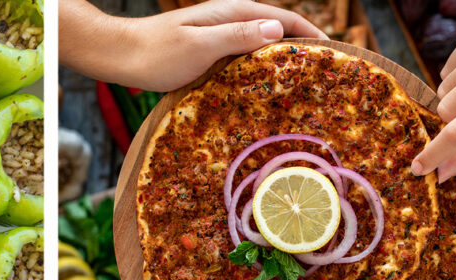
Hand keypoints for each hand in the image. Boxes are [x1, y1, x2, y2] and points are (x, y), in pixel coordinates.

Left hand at [60, 0, 326, 91]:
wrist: (119, 56)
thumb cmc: (156, 52)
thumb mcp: (200, 45)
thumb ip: (237, 36)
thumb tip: (279, 30)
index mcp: (232, 13)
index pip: (285, 18)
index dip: (312, 34)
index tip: (336, 55)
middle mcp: (229, 20)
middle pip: (276, 30)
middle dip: (303, 48)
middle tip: (326, 76)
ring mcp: (218, 37)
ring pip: (261, 46)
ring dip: (282, 61)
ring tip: (303, 86)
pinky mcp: (208, 54)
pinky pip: (243, 59)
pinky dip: (260, 70)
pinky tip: (264, 90)